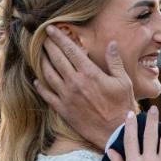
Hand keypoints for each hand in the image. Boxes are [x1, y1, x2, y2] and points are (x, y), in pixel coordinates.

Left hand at [33, 26, 135, 148]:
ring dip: (42, 62)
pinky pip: (47, 95)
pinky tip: (37, 80)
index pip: (70, 50)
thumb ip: (114, 61)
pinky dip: (40, 86)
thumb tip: (111, 43)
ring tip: (39, 55)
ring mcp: (66, 96)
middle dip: (48, 46)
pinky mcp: (63, 109)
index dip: (59, 37)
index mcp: (89, 73)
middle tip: (41, 37)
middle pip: (56, 59)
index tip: (51, 28)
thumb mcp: (123, 81)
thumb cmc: (122, 106)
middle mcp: (75, 82)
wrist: (114, 132)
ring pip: (48, 74)